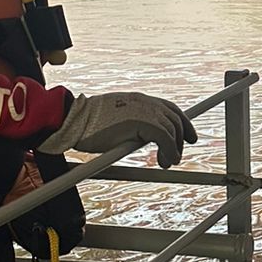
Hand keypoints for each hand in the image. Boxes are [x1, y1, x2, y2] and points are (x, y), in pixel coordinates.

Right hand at [40, 92, 197, 166]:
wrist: (73, 119)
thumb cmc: (88, 124)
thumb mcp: (115, 120)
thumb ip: (131, 126)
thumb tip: (140, 141)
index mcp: (139, 99)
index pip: (169, 108)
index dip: (182, 123)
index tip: (188, 136)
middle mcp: (145, 102)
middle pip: (176, 118)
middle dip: (182, 137)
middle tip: (177, 155)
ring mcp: (144, 111)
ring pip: (173, 129)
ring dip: (174, 148)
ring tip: (168, 163)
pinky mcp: (142, 123)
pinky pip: (166, 138)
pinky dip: (169, 151)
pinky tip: (166, 161)